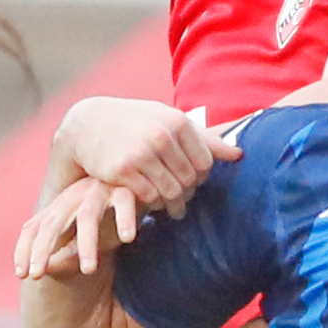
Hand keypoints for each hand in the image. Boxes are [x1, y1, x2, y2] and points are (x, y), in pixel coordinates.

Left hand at [16, 176, 137, 279]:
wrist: (128, 173)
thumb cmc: (102, 212)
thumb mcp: (79, 234)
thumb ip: (64, 252)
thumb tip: (44, 271)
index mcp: (58, 208)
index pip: (32, 229)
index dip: (23, 250)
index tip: (22, 274)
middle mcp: (73, 198)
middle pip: (53, 224)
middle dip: (42, 249)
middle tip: (36, 274)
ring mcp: (97, 192)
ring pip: (88, 217)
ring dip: (87, 244)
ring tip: (88, 270)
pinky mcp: (124, 189)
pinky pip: (124, 203)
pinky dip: (125, 219)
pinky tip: (127, 238)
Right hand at [57, 97, 236, 214]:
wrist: (88, 123)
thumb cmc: (137, 122)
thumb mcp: (169, 121)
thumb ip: (205, 139)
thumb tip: (240, 154)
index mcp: (178, 122)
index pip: (205, 164)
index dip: (200, 177)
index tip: (191, 181)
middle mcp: (161, 136)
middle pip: (189, 180)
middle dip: (187, 193)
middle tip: (181, 200)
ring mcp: (141, 154)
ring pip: (171, 192)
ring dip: (171, 203)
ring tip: (170, 206)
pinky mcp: (122, 171)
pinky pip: (149, 197)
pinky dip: (152, 203)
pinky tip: (150, 200)